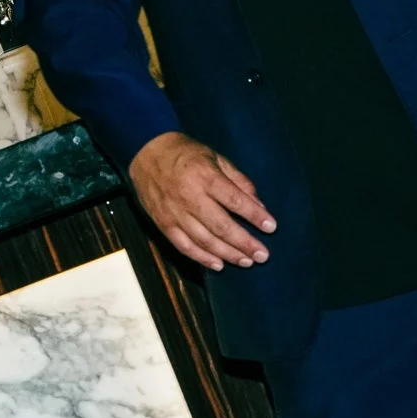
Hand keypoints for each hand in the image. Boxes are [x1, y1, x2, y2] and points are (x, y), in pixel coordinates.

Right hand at [130, 131, 276, 270]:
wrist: (145, 152)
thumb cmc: (185, 153)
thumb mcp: (216, 157)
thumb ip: (238, 181)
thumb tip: (259, 205)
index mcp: (205, 175)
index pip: (234, 200)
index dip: (254, 215)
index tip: (271, 227)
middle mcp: (189, 196)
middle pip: (221, 225)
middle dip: (244, 242)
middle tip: (263, 255)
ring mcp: (174, 212)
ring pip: (204, 240)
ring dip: (227, 254)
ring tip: (247, 261)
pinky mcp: (163, 223)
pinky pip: (183, 245)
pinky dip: (201, 258)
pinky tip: (219, 265)